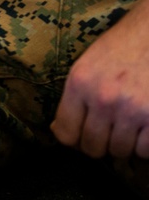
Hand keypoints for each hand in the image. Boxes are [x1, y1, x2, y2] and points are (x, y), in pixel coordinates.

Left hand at [52, 0, 148, 158]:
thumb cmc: (122, 48)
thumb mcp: (87, 65)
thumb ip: (74, 99)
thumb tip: (59, 132)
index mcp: (80, 83)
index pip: (65, 134)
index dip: (74, 140)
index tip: (82, 134)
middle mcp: (104, 98)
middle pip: (92, 148)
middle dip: (100, 143)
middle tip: (109, 130)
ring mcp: (133, 109)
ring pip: (120, 151)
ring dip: (125, 143)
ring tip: (130, 123)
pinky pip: (145, 151)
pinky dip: (146, 144)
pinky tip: (145, 126)